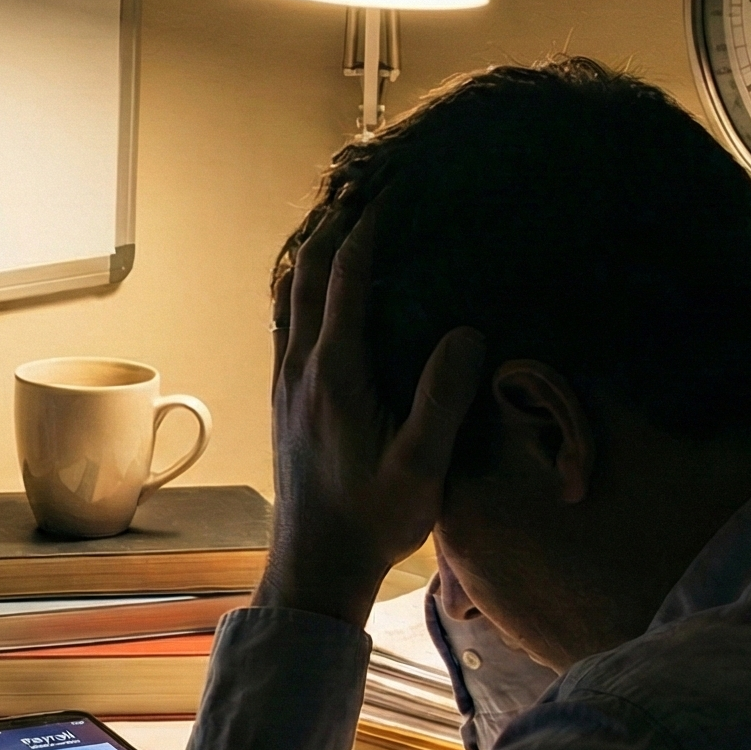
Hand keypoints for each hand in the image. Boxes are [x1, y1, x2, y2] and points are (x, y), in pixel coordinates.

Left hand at [257, 208, 486, 626]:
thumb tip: (465, 332)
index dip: (368, 228)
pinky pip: (286, 321)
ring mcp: (286, 381)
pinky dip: (303, 286)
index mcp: (333, 374)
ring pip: (289, 294)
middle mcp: (299, 367)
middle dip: (336, 223)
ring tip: (342, 218)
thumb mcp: (420, 467)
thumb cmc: (372, 521)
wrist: (315, 565)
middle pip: (308, 273)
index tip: (393, 190)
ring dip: (314, 251)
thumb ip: (441, 398)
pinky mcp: (285, 397)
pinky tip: (321, 286)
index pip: (345, 279)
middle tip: (366, 184)